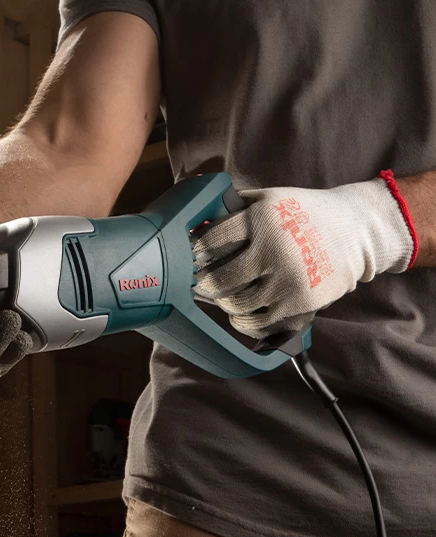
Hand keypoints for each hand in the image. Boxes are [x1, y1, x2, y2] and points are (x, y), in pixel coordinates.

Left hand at [193, 173, 415, 338]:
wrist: (356, 230)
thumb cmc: (304, 213)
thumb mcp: (270, 198)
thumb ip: (234, 207)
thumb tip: (194, 224)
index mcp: (262, 220)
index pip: (211, 242)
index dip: (196, 253)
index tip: (195, 258)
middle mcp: (273, 251)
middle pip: (219, 279)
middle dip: (204, 283)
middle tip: (202, 282)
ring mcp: (287, 280)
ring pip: (235, 304)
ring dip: (224, 302)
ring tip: (224, 296)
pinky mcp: (299, 303)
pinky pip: (257, 323)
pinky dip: (242, 321)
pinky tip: (240, 313)